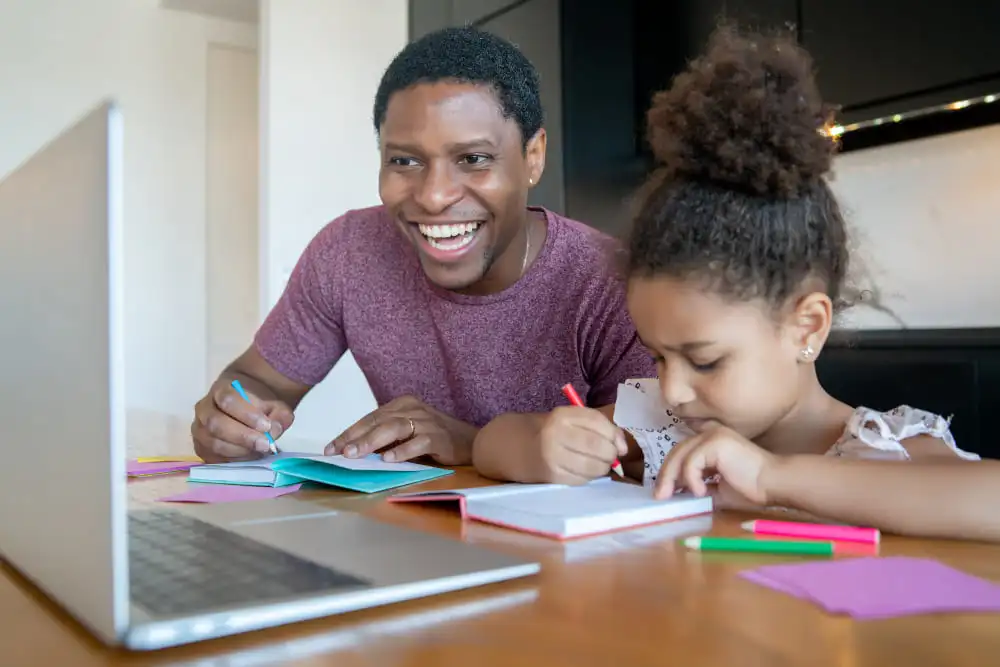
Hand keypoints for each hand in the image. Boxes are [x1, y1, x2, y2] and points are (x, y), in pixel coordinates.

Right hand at [191, 377, 293, 462]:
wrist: (245, 407)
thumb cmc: (259, 404)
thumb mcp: (274, 403)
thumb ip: (278, 414)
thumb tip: (274, 430)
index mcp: (220, 390)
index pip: (227, 400)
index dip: (247, 414)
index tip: (266, 425)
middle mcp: (204, 409)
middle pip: (216, 423)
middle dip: (243, 436)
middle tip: (265, 444)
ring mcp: (199, 429)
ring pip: (214, 443)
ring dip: (240, 450)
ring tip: (260, 450)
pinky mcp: (201, 448)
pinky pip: (214, 457)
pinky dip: (234, 459)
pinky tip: (250, 455)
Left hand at [326, 395, 477, 464]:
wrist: (472, 442)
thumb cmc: (435, 438)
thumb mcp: (407, 434)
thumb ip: (385, 439)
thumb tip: (352, 451)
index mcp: (402, 405)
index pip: (369, 418)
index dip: (349, 433)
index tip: (330, 449)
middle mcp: (412, 409)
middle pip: (378, 422)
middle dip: (355, 437)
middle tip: (338, 452)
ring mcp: (427, 421)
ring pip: (394, 429)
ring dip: (372, 442)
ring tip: (355, 454)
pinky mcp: (440, 436)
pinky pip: (419, 442)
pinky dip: (403, 451)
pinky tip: (389, 459)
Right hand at [532, 406, 628, 484]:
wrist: (523, 448)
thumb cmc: (556, 432)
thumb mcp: (574, 421)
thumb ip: (602, 427)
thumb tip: (623, 448)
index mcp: (563, 415)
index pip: (596, 421)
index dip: (613, 434)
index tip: (619, 444)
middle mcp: (556, 433)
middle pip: (596, 445)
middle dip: (611, 454)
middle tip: (611, 456)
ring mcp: (553, 456)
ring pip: (591, 465)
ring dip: (603, 468)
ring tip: (600, 465)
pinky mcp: (553, 476)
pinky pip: (582, 479)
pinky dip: (590, 477)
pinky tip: (587, 471)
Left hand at [654, 424, 777, 507]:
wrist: (774, 483)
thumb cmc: (752, 488)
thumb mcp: (718, 489)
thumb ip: (698, 487)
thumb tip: (676, 494)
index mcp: (712, 442)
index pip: (683, 452)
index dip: (670, 470)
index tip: (664, 491)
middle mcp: (710, 434)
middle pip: (677, 452)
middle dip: (666, 475)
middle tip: (659, 496)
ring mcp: (713, 436)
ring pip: (681, 455)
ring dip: (672, 478)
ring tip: (672, 496)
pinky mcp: (716, 442)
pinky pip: (692, 461)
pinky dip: (691, 478)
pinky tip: (701, 492)